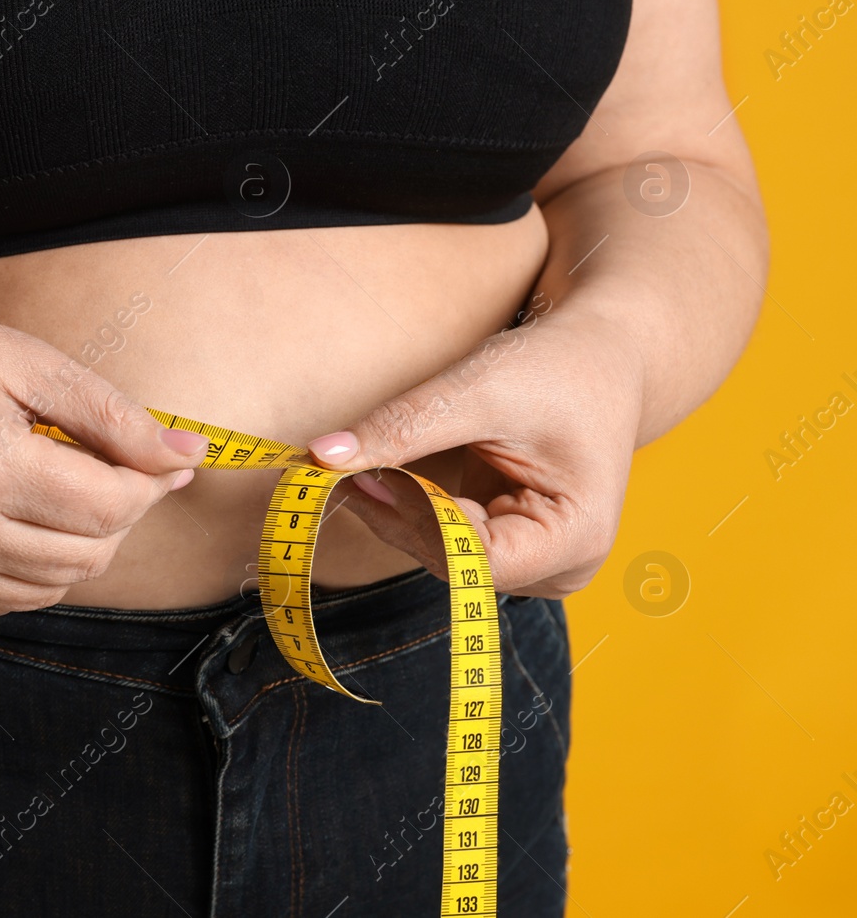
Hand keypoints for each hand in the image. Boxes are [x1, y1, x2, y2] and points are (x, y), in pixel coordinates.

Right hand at [0, 289, 206, 617]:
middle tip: (109, 466)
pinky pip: (6, 600)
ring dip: (80, 543)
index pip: (110, 507)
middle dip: (119, 514)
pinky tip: (17, 514)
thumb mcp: (24, 363)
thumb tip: (189, 457)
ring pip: (53, 586)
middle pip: (89, 555)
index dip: (151, 483)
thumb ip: (113, 417)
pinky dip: (33, 567)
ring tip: (58, 485)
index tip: (164, 458)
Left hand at [305, 304, 644, 595]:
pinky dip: (410, 508)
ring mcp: (537, 564)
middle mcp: (562, 567)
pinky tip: (384, 474)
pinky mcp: (511, 546)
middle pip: (452, 562)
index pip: (473, 559)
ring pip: (440, 555)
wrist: (601, 356)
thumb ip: (403, 427)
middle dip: (393, 512)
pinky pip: (443, 540)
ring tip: (356, 465)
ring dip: (395, 511)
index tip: (355, 477)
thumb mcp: (479, 389)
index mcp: (576, 539)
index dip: (410, 520)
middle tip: (334, 467)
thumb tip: (321, 456)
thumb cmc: (557, 368)